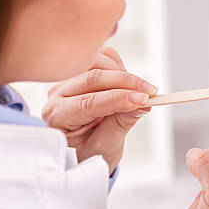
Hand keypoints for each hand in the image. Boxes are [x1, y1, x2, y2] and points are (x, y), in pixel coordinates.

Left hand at [42, 46, 157, 173]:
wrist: (85, 151)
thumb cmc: (90, 151)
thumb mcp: (106, 146)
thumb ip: (122, 123)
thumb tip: (142, 103)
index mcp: (58, 117)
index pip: (89, 102)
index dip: (118, 98)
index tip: (143, 99)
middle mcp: (58, 95)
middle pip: (93, 77)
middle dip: (127, 82)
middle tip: (150, 91)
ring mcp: (68, 80)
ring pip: (97, 62)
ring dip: (122, 73)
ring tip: (139, 90)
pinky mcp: (81, 70)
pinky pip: (102, 57)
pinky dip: (119, 64)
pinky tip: (127, 82)